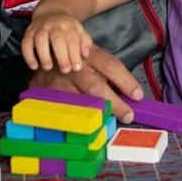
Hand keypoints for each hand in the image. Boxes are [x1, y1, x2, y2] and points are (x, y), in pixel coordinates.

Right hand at [21, 12, 93, 73]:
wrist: (51, 13)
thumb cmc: (67, 28)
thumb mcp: (79, 31)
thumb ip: (85, 42)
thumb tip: (85, 54)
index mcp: (68, 24)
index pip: (72, 39)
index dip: (75, 54)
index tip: (77, 68)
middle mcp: (54, 24)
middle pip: (57, 38)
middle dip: (61, 56)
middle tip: (65, 70)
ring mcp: (40, 27)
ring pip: (40, 39)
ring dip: (43, 54)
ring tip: (48, 68)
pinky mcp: (28, 32)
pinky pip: (26, 43)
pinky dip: (28, 55)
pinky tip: (34, 66)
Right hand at [28, 44, 143, 123]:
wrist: (43, 55)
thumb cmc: (76, 60)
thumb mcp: (93, 59)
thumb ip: (109, 75)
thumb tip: (131, 94)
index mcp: (89, 53)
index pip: (110, 65)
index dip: (125, 81)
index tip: (138, 95)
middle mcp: (74, 65)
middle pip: (96, 86)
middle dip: (114, 103)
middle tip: (128, 115)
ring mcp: (59, 80)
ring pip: (79, 100)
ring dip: (96, 114)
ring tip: (110, 123)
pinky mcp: (47, 93)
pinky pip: (64, 110)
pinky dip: (77, 119)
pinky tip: (87, 127)